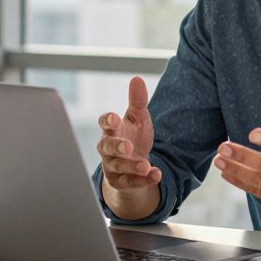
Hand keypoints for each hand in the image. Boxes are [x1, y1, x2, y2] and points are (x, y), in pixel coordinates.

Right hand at [96, 76, 160, 190]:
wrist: (133, 166)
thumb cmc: (132, 136)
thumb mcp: (138, 118)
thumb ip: (137, 101)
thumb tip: (136, 78)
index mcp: (112, 129)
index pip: (105, 123)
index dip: (107, 120)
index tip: (113, 118)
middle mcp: (108, 148)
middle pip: (107, 147)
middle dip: (116, 146)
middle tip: (128, 146)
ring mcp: (113, 166)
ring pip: (118, 166)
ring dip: (131, 166)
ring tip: (145, 165)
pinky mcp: (121, 182)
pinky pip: (131, 182)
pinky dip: (143, 180)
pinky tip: (155, 175)